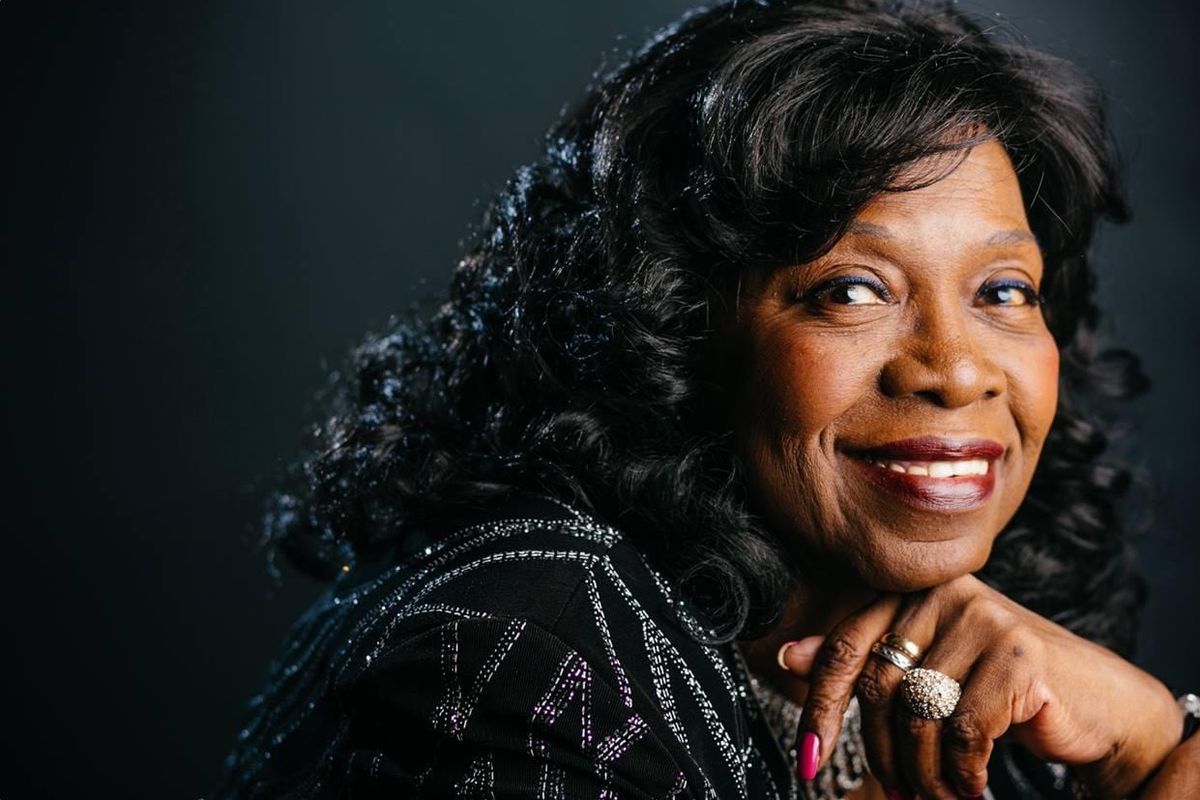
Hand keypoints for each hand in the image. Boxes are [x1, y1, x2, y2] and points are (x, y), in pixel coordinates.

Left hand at [778, 574, 1181, 799]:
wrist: (1098, 701)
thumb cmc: (999, 686)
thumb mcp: (926, 668)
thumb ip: (863, 658)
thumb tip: (788, 655)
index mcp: (912, 589)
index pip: (847, 648)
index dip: (821, 707)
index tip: (809, 759)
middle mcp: (944, 592)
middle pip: (878, 686)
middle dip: (883, 753)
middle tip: (898, 792)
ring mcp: (984, 618)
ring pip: (918, 713)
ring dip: (922, 772)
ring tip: (935, 796)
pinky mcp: (1018, 655)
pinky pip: (963, 731)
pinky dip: (962, 773)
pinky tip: (971, 786)